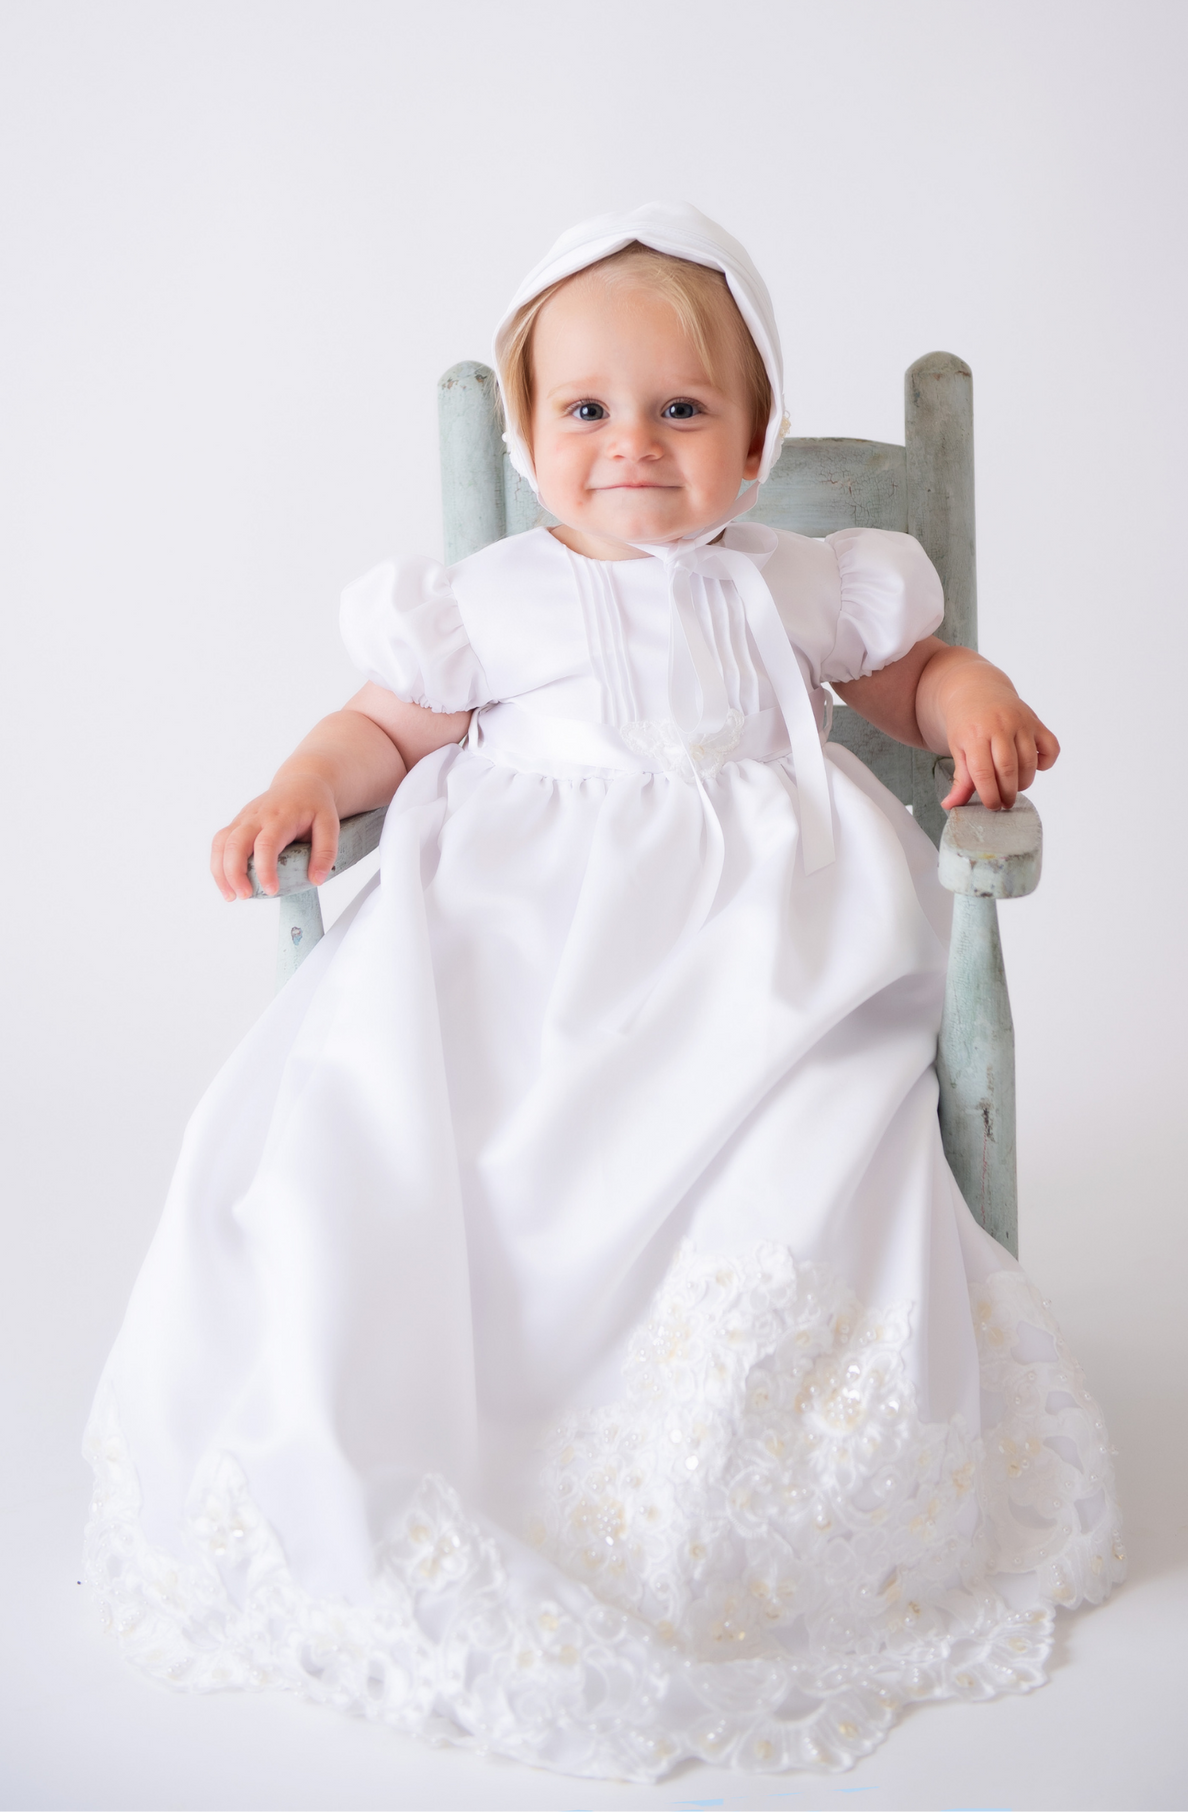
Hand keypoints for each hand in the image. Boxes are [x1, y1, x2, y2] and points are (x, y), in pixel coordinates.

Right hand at [211, 770, 340, 900]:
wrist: (300, 784)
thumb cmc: (314, 806)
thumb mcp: (330, 824)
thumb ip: (326, 851)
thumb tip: (316, 879)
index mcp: (281, 817)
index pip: (266, 843)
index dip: (265, 869)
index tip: (271, 890)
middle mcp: (257, 816)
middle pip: (236, 843)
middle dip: (235, 872)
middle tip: (244, 896)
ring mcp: (244, 819)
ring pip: (221, 842)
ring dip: (220, 871)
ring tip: (231, 896)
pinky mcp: (237, 824)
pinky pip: (219, 843)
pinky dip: (217, 864)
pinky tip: (226, 884)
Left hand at [930, 653, 1059, 810]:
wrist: (977, 691)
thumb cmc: (966, 724)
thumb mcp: (957, 749)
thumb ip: (959, 778)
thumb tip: (950, 805)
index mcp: (975, 734)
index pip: (984, 773)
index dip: (990, 795)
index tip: (992, 806)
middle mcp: (1000, 726)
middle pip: (1008, 769)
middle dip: (1008, 793)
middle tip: (1005, 803)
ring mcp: (1021, 722)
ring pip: (1029, 762)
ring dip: (1024, 782)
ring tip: (1014, 787)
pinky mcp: (1036, 721)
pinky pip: (1051, 747)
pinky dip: (1046, 763)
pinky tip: (1033, 767)